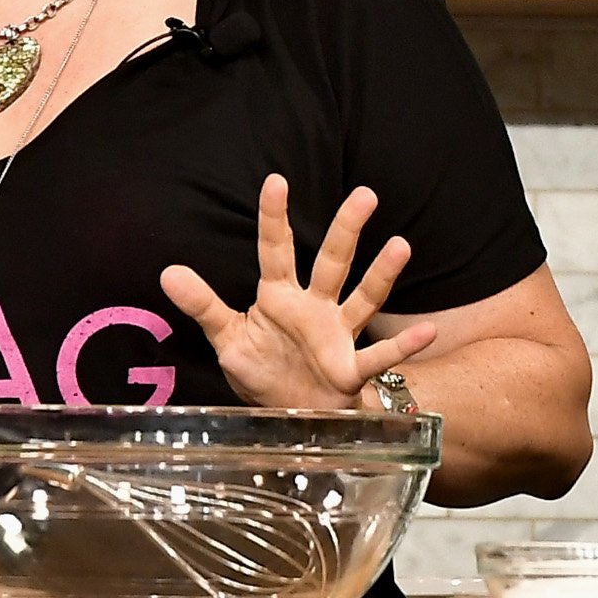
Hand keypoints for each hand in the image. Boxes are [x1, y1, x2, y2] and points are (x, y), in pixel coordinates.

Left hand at [161, 175, 437, 412]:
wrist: (292, 416)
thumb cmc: (264, 371)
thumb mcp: (228, 339)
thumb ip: (204, 306)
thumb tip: (168, 272)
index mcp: (279, 298)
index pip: (276, 250)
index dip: (274, 218)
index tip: (276, 181)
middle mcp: (314, 308)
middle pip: (332, 262)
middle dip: (346, 229)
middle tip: (364, 195)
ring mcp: (337, 336)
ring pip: (362, 298)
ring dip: (381, 275)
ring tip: (400, 245)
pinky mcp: (350, 370)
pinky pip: (380, 356)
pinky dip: (405, 346)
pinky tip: (429, 331)